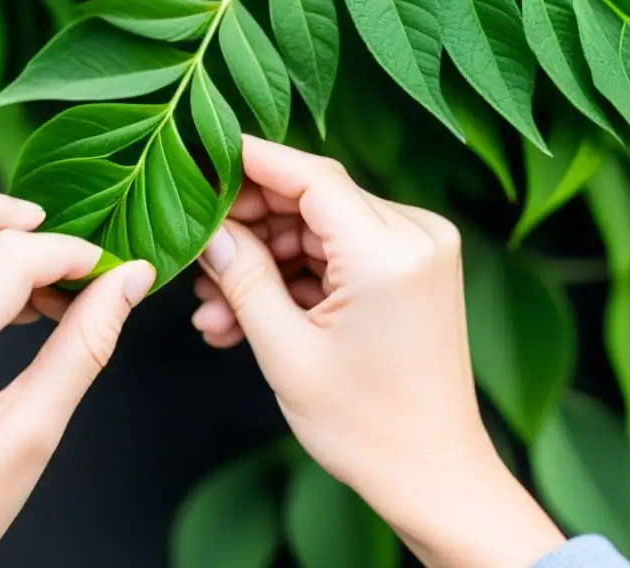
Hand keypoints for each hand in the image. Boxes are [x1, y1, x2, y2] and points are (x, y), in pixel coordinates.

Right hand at [193, 137, 564, 567]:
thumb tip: (209, 231)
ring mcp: (417, 249)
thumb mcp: (286, 351)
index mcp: (388, 253)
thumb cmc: (366, 428)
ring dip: (264, 261)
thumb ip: (243, 277)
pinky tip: (248, 312)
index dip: (251, 161)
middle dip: (248, 227)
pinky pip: (338, 253)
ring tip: (216, 307)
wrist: (432, 474)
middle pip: (312, 199)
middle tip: (197, 256)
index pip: (310, 176)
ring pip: (318, 229)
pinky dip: (294, 277)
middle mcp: (414, 236)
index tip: (204, 154)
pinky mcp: (410, 267)